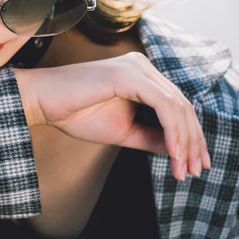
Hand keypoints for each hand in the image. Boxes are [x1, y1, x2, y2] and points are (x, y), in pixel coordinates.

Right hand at [14, 53, 210, 179]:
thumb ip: (151, 138)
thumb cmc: (75, 113)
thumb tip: (180, 152)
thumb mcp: (123, 132)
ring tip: (184, 168)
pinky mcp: (129, 75)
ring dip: (185, 141)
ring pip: (177, 106)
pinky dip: (172, 131)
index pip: (177, 106)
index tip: (195, 166)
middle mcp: (144, 67)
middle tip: (197, 171)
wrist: (42, 101)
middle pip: (183, 105)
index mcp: (143, 76)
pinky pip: (163, 104)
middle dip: (193, 141)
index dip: (191, 137)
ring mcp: (138, 68)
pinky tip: (174, 153)